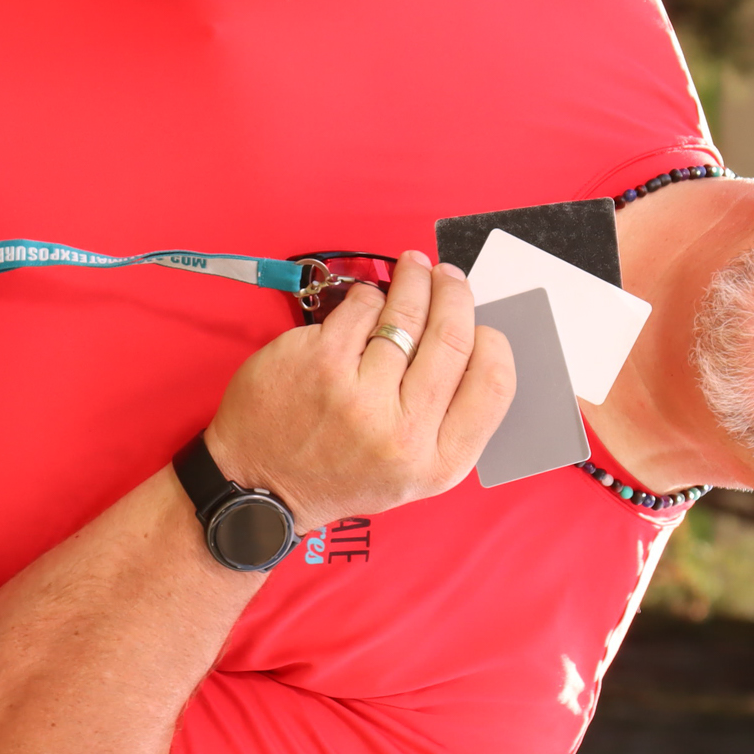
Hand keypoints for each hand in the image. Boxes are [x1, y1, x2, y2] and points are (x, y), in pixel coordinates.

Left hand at [205, 251, 515, 529]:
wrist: (259, 485)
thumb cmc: (336, 473)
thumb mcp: (410, 474)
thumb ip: (445, 420)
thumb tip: (469, 341)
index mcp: (437, 464)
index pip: (494, 385)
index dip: (492, 343)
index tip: (481, 325)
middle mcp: (402, 434)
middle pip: (453, 339)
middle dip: (455, 295)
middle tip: (449, 277)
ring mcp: (358, 396)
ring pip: (407, 316)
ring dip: (416, 281)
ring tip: (416, 268)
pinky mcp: (320, 363)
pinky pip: (361, 309)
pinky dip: (369, 298)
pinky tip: (369, 301)